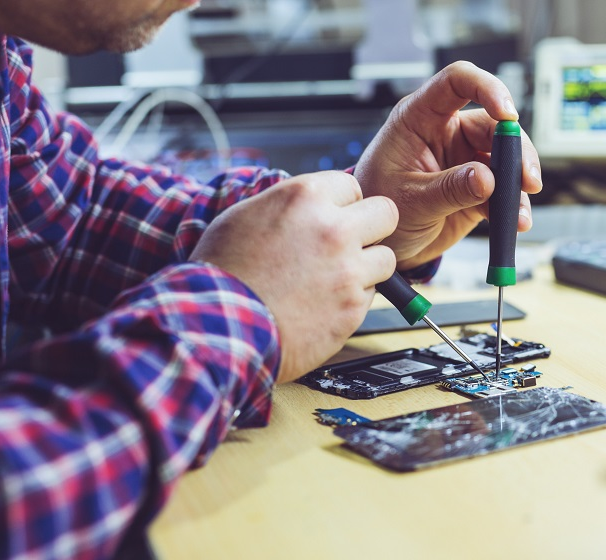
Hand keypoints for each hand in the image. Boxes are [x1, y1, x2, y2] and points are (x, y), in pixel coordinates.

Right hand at [190, 171, 397, 380]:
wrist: (218, 328)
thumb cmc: (223, 274)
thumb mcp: (245, 216)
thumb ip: (289, 205)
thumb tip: (311, 206)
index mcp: (305, 197)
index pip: (352, 186)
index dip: (343, 205)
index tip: (334, 218)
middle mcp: (334, 229)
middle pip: (386, 214)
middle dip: (371, 228)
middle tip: (352, 243)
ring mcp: (348, 269)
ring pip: (386, 258)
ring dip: (367, 267)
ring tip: (335, 278)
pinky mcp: (353, 307)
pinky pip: (371, 295)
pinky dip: (353, 299)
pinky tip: (324, 303)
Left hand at [354, 61, 542, 269]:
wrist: (381, 240)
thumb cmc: (379, 206)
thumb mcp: (410, 200)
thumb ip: (448, 189)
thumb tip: (487, 178)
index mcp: (420, 118)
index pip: (456, 82)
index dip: (487, 89)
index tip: (508, 115)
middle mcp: (446, 132)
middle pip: (494, 124)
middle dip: (516, 150)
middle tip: (526, 180)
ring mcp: (464, 158)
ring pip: (506, 156)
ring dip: (519, 181)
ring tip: (519, 212)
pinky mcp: (477, 185)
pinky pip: (504, 188)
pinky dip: (514, 204)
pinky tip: (516, 221)